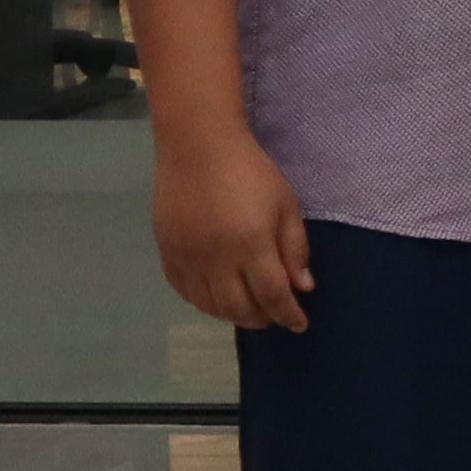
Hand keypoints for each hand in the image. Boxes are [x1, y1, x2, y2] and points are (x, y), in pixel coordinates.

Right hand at [153, 122, 313, 334]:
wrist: (197, 147)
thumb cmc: (250, 172)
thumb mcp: (286, 204)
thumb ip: (295, 248)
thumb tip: (303, 288)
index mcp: (251, 245)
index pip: (272, 296)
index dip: (288, 315)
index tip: (300, 324)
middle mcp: (216, 259)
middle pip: (239, 309)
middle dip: (262, 319)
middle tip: (274, 315)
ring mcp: (188, 258)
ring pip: (210, 306)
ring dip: (233, 314)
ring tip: (249, 308)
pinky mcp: (167, 253)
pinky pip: (185, 292)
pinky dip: (204, 303)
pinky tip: (218, 297)